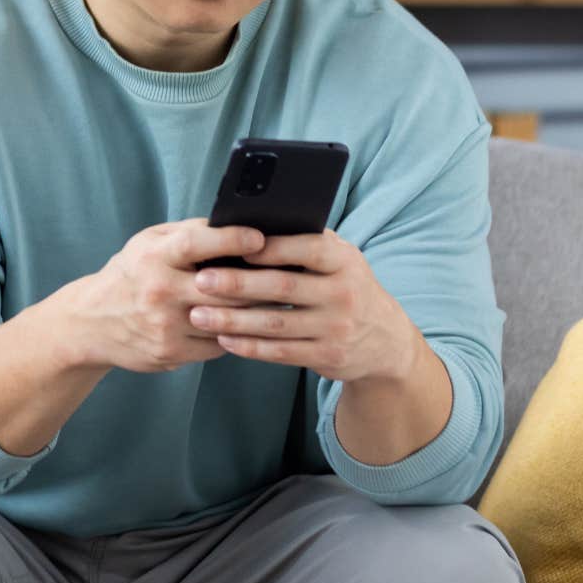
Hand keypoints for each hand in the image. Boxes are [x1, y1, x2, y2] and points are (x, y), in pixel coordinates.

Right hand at [68, 218, 271, 373]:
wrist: (90, 322)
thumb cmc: (131, 274)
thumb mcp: (148, 243)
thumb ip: (188, 234)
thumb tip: (236, 224)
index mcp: (154, 257)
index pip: (197, 244)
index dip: (232, 239)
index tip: (259, 238)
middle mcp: (158, 291)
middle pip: (224, 287)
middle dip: (259, 281)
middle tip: (286, 275)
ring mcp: (164, 325)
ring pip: (227, 320)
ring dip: (255, 312)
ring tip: (277, 301)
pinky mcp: (170, 351)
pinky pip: (217, 344)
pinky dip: (233, 334)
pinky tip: (244, 325)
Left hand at [188, 229, 420, 383]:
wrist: (384, 339)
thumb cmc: (343, 286)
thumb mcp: (338, 260)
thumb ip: (304, 243)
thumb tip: (248, 225)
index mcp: (344, 261)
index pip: (307, 249)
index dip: (270, 249)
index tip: (232, 247)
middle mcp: (343, 294)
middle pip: (283, 287)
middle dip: (237, 284)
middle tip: (200, 281)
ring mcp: (336, 328)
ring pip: (276, 324)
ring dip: (233, 321)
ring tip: (198, 315)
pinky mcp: (328, 356)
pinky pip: (281, 352)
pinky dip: (249, 347)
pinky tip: (223, 340)